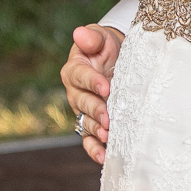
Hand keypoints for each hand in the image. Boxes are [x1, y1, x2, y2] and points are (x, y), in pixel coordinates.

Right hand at [61, 24, 122, 163]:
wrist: (116, 60)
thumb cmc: (106, 47)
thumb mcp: (101, 37)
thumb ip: (92, 38)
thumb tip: (80, 33)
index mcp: (74, 70)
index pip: (81, 76)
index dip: (93, 82)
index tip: (106, 87)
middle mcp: (75, 93)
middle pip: (83, 103)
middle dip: (96, 111)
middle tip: (108, 118)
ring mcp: (83, 111)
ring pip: (86, 123)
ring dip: (96, 131)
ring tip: (108, 136)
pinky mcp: (91, 124)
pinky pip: (88, 140)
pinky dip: (94, 150)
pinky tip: (104, 158)